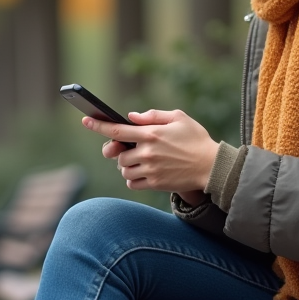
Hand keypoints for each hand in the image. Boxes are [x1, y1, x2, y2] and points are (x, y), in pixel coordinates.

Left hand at [82, 109, 217, 193]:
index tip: (85, 120)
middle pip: (118, 154)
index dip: (98, 125)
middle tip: (131, 150)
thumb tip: (131, 117)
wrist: (212, 166)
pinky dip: (133, 179)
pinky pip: (132, 183)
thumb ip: (153, 115)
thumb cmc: (196, 139)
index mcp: (151, 133)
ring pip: (124, 170)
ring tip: (141, 162)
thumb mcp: (179, 118)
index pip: (117, 130)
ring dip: (127, 166)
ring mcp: (151, 169)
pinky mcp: (155, 184)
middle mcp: (147, 152)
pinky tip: (144, 173)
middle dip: (121, 152)